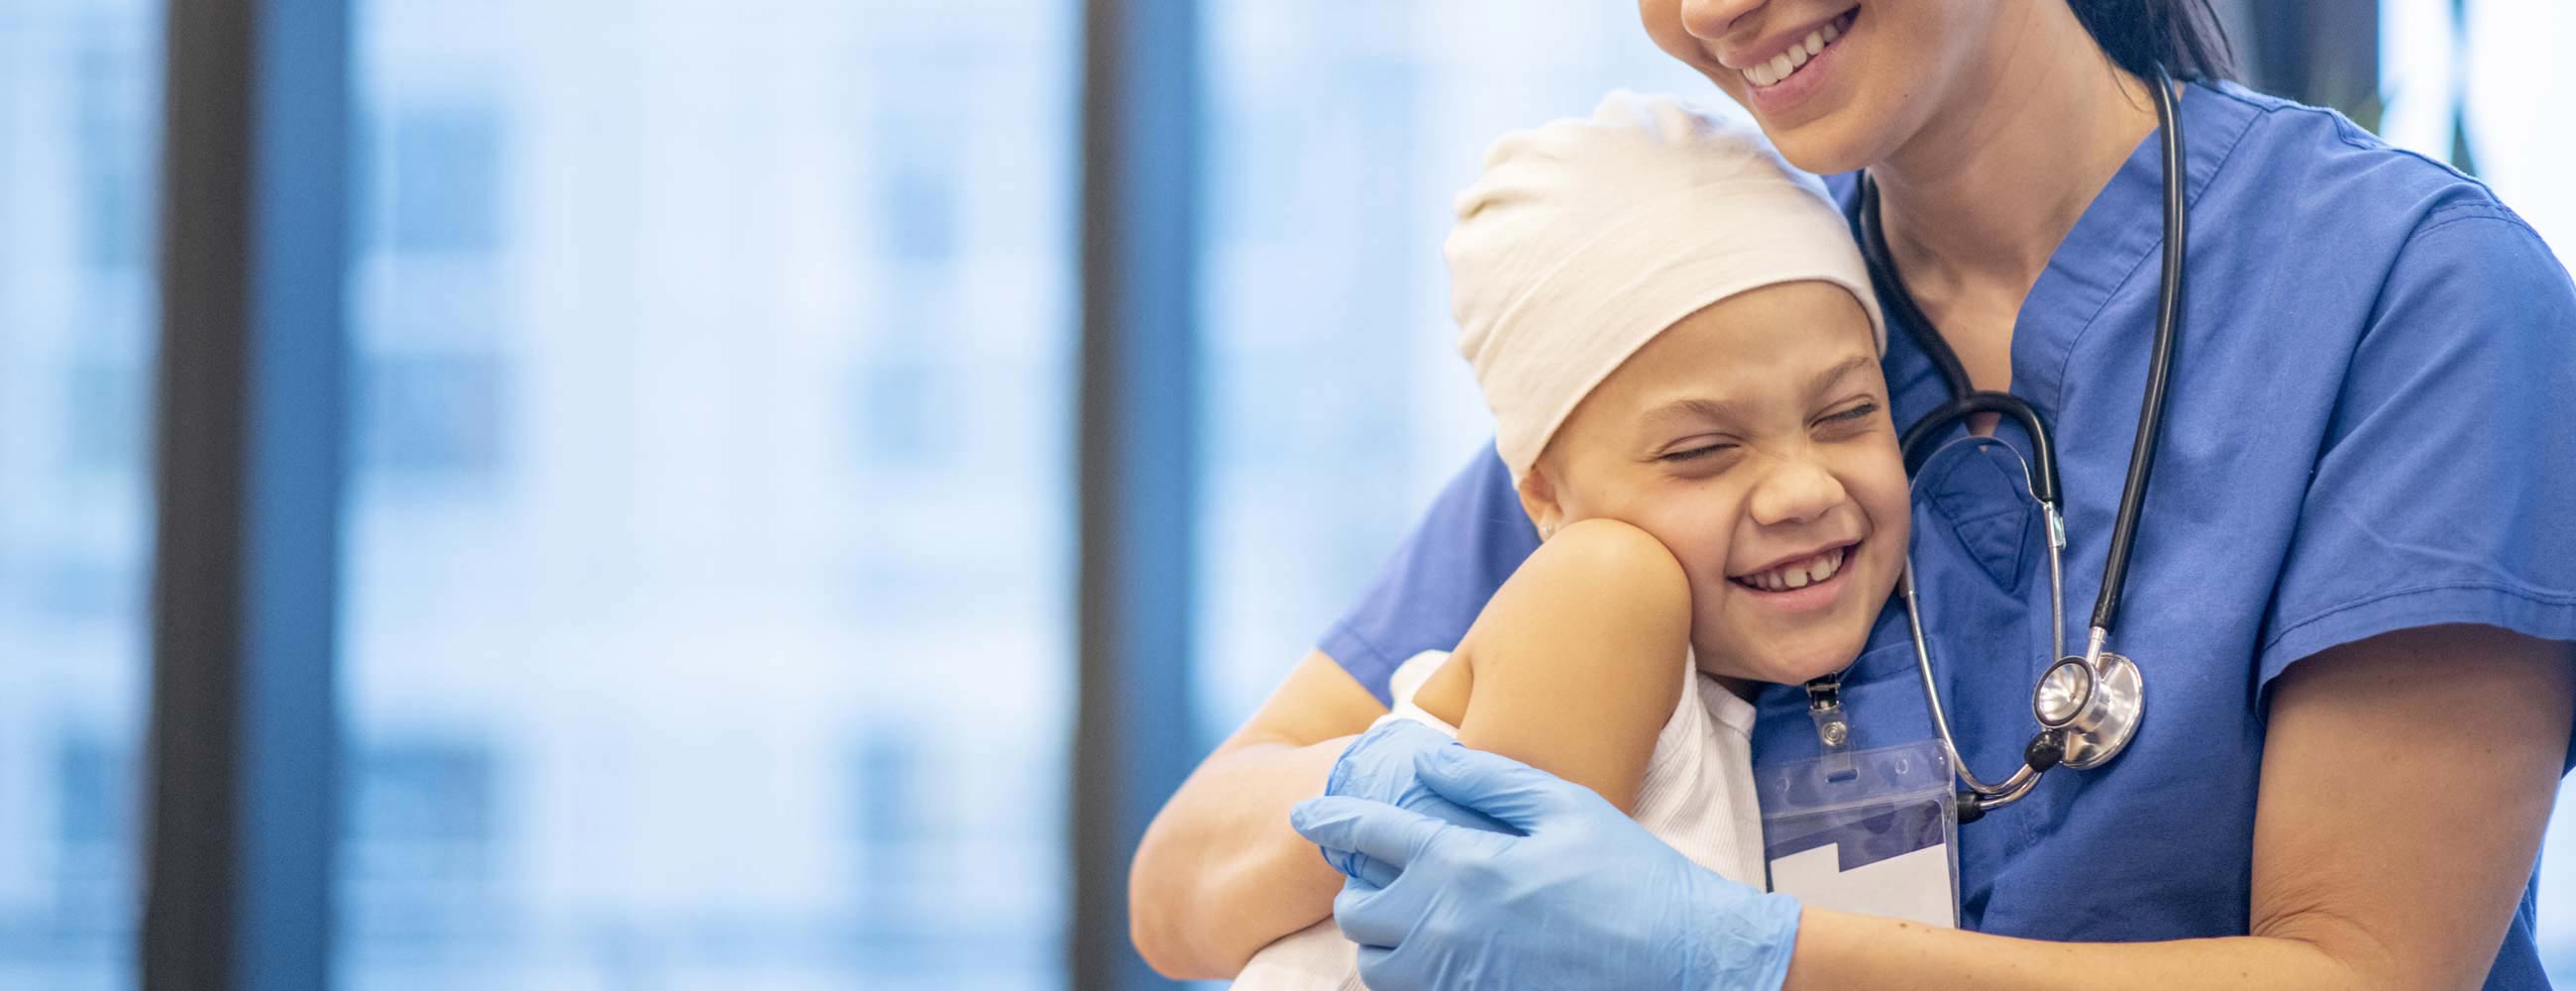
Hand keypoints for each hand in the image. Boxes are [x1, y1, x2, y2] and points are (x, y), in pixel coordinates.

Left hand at [1292, 738, 1800, 990]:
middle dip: (1363, 888)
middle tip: (1389, 870)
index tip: (1307, 816)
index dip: (1330, 820)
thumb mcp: (1562, 807)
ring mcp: (1459, 977)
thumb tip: (1425, 758)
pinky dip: (1414, 974)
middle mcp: (1446, 927)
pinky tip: (1445, 949)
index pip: (1369, 836)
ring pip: (1377, 965)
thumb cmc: (1629, 875)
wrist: (1683, 958)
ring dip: (1384, 939)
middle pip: (1358, 911)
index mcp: (1462, 865)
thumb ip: (1485, 781)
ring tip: (1414, 914)